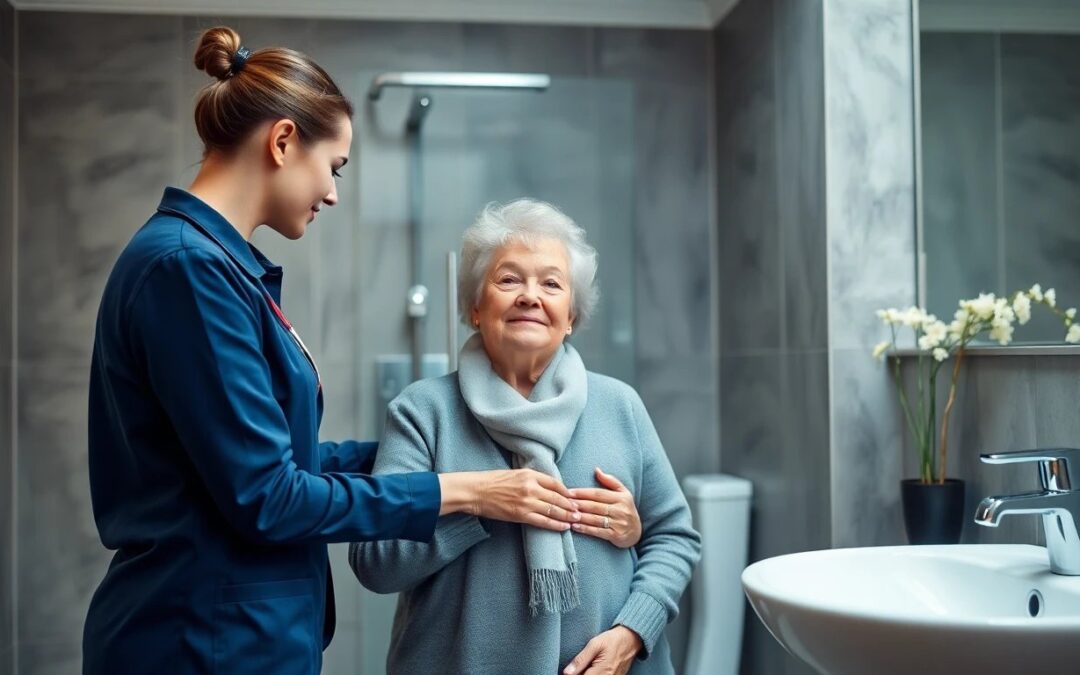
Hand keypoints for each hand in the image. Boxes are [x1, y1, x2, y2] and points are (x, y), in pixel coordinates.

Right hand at [438, 469, 579, 531]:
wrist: (475, 491)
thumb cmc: (492, 481)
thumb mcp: (514, 473)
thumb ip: (531, 479)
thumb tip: (546, 487)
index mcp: (529, 474)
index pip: (555, 483)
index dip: (567, 491)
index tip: (574, 497)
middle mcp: (531, 487)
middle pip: (558, 497)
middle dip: (571, 505)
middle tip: (581, 510)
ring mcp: (526, 502)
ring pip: (553, 510)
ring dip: (567, 516)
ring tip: (576, 519)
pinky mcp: (520, 515)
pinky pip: (543, 521)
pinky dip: (555, 524)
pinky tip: (563, 527)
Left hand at [563, 625, 642, 674]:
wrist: (631, 639)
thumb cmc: (613, 639)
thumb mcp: (595, 644)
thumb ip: (580, 660)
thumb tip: (567, 673)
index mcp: (602, 671)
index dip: (574, 674)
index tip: (572, 669)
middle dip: (581, 673)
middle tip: (581, 665)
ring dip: (587, 673)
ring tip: (589, 665)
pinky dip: (594, 673)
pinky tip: (594, 667)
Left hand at [567, 467, 641, 548]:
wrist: (636, 532)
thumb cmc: (625, 509)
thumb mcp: (623, 493)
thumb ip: (610, 481)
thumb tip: (596, 470)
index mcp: (622, 497)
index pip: (598, 493)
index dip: (582, 492)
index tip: (568, 492)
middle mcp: (621, 510)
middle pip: (595, 506)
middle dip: (579, 504)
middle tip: (564, 503)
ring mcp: (619, 523)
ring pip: (595, 519)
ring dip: (580, 517)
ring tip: (567, 514)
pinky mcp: (616, 535)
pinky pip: (598, 532)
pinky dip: (585, 529)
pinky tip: (575, 527)